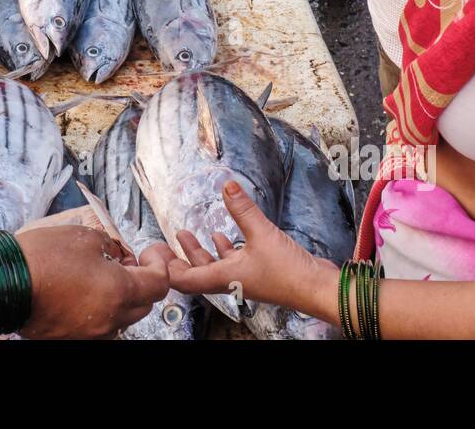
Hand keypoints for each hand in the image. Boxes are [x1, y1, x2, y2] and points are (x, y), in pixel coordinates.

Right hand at [15, 225, 170, 338]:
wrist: (6, 281)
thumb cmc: (42, 258)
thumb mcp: (86, 237)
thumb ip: (111, 247)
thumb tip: (118, 256)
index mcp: (120, 291)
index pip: (159, 285)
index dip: (158, 266)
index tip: (150, 256)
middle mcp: (110, 318)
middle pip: (144, 305)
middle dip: (142, 283)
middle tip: (128, 264)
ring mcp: (90, 333)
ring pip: (122, 319)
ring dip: (121, 300)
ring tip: (102, 278)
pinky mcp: (72, 338)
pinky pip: (99, 327)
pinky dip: (101, 312)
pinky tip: (84, 293)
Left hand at [165, 180, 334, 314]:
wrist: (317, 288)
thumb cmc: (289, 271)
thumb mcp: (262, 234)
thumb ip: (243, 210)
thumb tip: (227, 186)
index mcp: (224, 278)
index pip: (185, 280)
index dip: (168, 270)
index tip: (156, 255)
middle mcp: (230, 281)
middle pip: (196, 273)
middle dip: (181, 257)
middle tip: (168, 241)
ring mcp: (244, 278)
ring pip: (214, 267)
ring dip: (200, 252)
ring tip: (187, 235)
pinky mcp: (258, 272)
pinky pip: (232, 262)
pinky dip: (224, 250)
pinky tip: (222, 237)